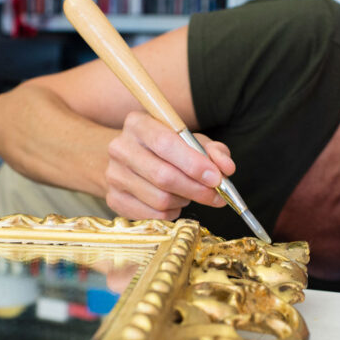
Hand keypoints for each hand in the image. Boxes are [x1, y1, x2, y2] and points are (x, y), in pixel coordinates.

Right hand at [105, 111, 234, 219]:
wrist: (130, 161)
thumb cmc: (167, 149)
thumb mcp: (191, 141)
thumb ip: (213, 150)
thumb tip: (226, 168)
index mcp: (138, 124)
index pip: (165, 143)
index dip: (194, 163)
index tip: (216, 178)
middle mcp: (120, 147)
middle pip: (163, 176)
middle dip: (196, 189)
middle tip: (216, 195)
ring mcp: (113, 175)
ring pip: (160, 199)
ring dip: (185, 201)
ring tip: (190, 193)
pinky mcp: (114, 199)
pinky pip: (153, 215)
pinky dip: (172, 213)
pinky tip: (175, 202)